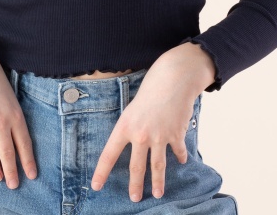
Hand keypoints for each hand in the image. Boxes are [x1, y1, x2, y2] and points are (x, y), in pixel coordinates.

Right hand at [0, 32, 36, 188]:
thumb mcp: (9, 97)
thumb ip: (10, 118)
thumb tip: (8, 139)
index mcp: (15, 114)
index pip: (24, 144)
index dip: (28, 161)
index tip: (32, 175)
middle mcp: (1, 122)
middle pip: (8, 153)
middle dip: (12, 171)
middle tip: (14, 185)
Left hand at [90, 42, 215, 201]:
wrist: (174, 77)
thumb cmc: (150, 87)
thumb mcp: (132, 107)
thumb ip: (132, 127)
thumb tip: (133, 142)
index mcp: (125, 126)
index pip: (109, 153)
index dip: (102, 171)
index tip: (96, 186)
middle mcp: (141, 134)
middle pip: (136, 167)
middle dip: (135, 185)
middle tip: (134, 198)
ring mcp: (159, 136)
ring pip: (158, 167)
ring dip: (157, 182)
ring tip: (157, 194)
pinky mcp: (176, 135)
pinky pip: (177, 151)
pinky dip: (179, 156)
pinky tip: (181, 161)